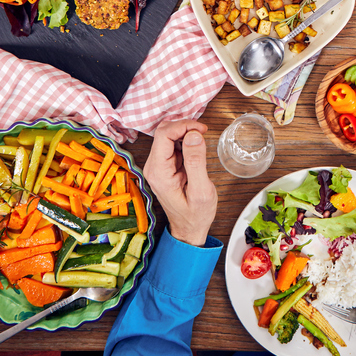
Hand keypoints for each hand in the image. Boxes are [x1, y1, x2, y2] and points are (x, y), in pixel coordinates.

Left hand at [143, 120, 217, 246]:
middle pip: (163, 132)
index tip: (201, 129)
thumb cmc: (196, 214)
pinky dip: (184, 140)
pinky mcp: (164, 166)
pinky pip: (171, 144)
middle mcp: (153, 167)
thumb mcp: (201, 190)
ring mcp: (157, 166)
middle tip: (203, 132)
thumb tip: (194, 135)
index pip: (163, 135)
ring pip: (167, 136)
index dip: (183, 126)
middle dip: (184, 126)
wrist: (189, 229)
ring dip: (184, 132)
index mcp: (159, 172)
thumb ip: (196, 162)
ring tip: (201, 140)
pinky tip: (196, 148)